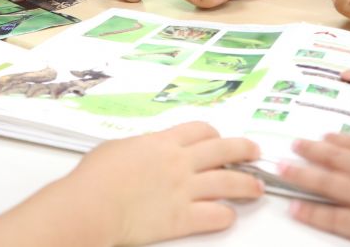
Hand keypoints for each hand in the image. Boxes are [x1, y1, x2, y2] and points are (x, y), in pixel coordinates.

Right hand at [66, 122, 262, 245]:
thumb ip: (139, 148)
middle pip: (224, 150)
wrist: (92, 205)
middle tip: (255, 153)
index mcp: (163, 142)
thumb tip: (143, 151)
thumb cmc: (95, 178)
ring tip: (257, 188)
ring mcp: (184, 190)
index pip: (201, 130)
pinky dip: (225, 216)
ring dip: (247, 185)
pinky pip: (215, 216)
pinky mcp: (182, 218)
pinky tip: (228, 216)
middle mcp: (180, 162)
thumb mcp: (117, 148)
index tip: (221, 140)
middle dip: (245, 151)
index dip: (215, 134)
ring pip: (228, 183)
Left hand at [280, 133, 349, 246]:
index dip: (338, 140)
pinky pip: (335, 218)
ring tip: (282, 169)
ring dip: (302, 174)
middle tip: (293, 145)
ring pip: (329, 183)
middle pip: (338, 159)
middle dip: (312, 151)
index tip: (323, 135)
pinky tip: (296, 207)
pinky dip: (313, 212)